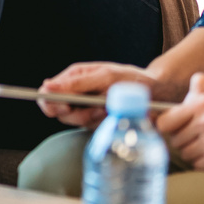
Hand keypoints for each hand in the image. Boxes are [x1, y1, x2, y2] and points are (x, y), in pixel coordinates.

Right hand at [38, 62, 170, 128]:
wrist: (156, 93)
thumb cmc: (131, 79)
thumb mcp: (105, 77)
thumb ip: (77, 83)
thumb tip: (48, 86)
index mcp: (74, 76)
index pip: (48, 93)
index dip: (52, 103)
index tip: (67, 107)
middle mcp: (75, 92)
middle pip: (57, 111)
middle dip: (76, 114)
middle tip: (96, 110)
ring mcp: (84, 107)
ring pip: (72, 121)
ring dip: (90, 118)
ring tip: (107, 109)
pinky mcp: (94, 119)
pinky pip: (86, 127)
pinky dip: (98, 123)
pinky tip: (110, 114)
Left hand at [157, 72, 203, 172]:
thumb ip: (200, 84)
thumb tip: (174, 98)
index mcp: (202, 103)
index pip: (164, 121)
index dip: (168, 125)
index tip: (175, 127)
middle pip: (174, 139)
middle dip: (184, 137)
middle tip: (202, 135)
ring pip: (185, 152)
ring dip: (194, 151)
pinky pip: (197, 164)